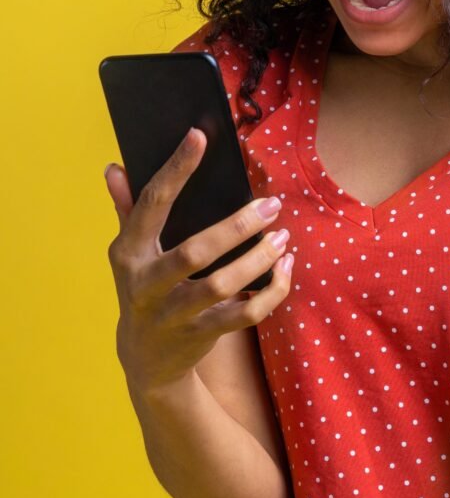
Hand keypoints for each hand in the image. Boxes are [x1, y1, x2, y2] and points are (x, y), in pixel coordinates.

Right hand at [104, 128, 294, 395]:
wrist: (146, 362)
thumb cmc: (145, 290)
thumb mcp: (130, 254)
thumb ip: (127, 209)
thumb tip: (115, 168)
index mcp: (128, 253)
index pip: (152, 203)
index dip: (176, 169)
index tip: (199, 136)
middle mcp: (146, 284)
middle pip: (195, 252)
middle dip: (237, 226)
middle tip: (272, 206)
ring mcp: (173, 315)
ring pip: (222, 285)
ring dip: (259, 259)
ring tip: (282, 237)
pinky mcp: (200, 337)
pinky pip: (244, 314)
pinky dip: (272, 292)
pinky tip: (286, 268)